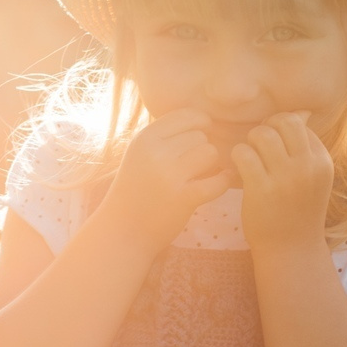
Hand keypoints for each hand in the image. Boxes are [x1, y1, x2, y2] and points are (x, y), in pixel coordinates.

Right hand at [95, 109, 232, 248]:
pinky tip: (218, 183)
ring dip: (211, 165)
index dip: (199, 124)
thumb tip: (204, 120)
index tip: (200, 138)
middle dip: (201, 150)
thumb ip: (166, 135)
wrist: (123, 230)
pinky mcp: (184, 198)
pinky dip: (222, 181)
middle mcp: (156, 152)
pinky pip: (218, 181)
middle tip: (193, 166)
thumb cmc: (137, 189)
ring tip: (200, 175)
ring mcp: (170, 175)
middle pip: (200, 136)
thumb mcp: (141, 153)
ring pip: (210, 153)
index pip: (186, 116)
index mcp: (145, 138)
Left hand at [233, 113, 334, 254]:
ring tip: (250, 158)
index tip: (274, 147)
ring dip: (250, 142)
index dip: (281, 130)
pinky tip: (239, 170)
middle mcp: (307, 167)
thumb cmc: (298, 210)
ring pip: (261, 134)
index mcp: (322, 162)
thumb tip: (302, 112)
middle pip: (283, 122)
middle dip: (266, 128)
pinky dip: (237, 156)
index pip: (300, 124)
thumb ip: (307, 147)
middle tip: (259, 146)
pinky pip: (243, 153)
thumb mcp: (313, 177)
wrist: (291, 249)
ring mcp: (285, 178)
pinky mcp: (262, 189)